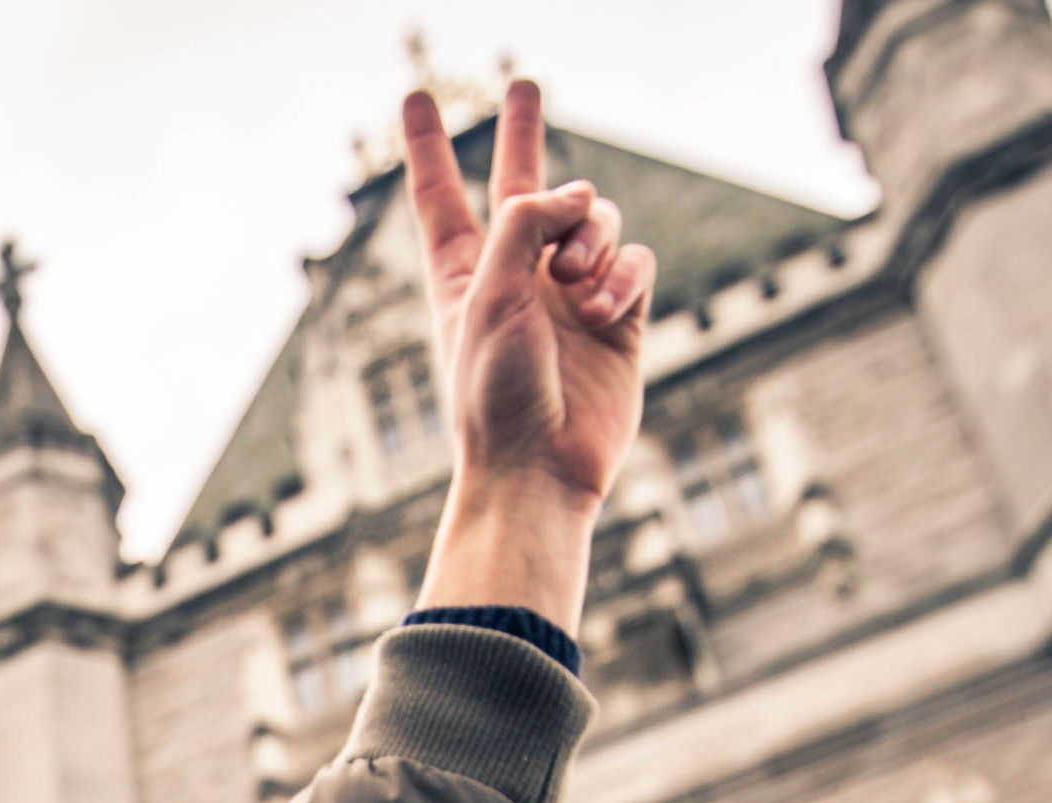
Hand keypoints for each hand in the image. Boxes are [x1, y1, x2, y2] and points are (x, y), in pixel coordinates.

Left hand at [400, 77, 655, 627]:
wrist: (540, 469)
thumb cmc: (496, 393)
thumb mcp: (489, 294)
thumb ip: (524, 222)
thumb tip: (577, 193)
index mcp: (464, 273)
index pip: (441, 195)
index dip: (428, 147)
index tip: (416, 97)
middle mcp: (518, 275)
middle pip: (522, 186)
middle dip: (523, 133)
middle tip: (524, 84)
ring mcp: (572, 294)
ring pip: (598, 219)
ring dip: (592, 238)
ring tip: (574, 284)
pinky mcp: (621, 317)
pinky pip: (635, 262)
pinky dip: (623, 276)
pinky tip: (603, 311)